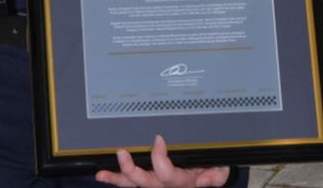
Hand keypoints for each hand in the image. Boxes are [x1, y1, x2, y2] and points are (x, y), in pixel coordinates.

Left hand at [95, 135, 229, 187]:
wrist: (208, 173)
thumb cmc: (211, 167)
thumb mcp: (220, 168)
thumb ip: (216, 175)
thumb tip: (206, 179)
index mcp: (183, 181)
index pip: (167, 175)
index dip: (159, 159)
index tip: (158, 139)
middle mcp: (166, 185)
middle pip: (146, 183)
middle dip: (132, 171)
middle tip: (123, 153)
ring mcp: (155, 183)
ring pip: (134, 184)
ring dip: (119, 178)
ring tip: (103, 172)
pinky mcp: (148, 180)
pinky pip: (130, 182)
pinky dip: (116, 179)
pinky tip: (102, 175)